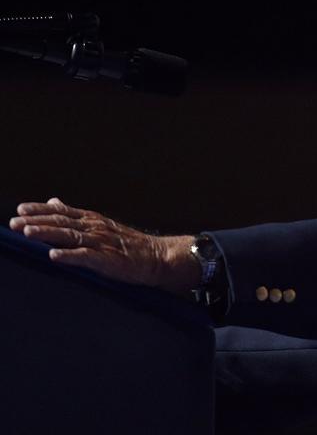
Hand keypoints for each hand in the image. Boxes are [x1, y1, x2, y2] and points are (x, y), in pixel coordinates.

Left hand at [9, 198, 198, 295]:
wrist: (156, 257)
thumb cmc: (127, 243)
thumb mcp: (101, 224)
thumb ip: (75, 215)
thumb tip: (54, 201)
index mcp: (92, 220)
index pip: (62, 211)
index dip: (40, 210)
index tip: (20, 209)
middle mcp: (95, 228)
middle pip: (62, 222)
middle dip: (36, 221)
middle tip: (14, 222)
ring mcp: (101, 243)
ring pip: (70, 236)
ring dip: (48, 234)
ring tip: (28, 233)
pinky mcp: (108, 260)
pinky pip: (85, 257)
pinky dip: (69, 256)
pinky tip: (54, 256)